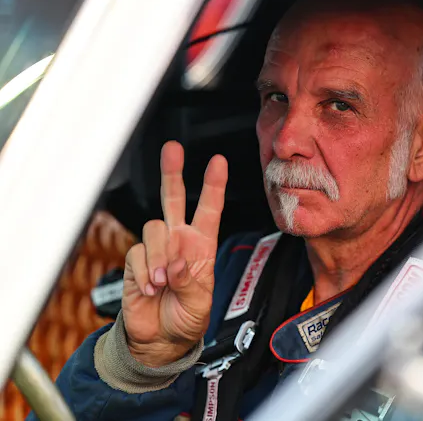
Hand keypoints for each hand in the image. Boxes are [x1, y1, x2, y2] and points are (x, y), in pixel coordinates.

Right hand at [122, 141, 227, 366]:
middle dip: (172, 173)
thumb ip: (190, 282)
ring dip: (158, 256)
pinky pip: (136, 254)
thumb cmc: (187, 319)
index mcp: (201, 246)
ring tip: (161, 283)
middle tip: (173, 149)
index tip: (218, 161)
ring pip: (153, 229)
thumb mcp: (200, 304)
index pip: (209, 210)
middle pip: (172, 199)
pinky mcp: (135, 262)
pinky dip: (143, 272)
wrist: (161, 340)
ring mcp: (155, 250)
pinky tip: (150, 290)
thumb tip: (174, 263)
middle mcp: (178, 241)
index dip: (214, 186)